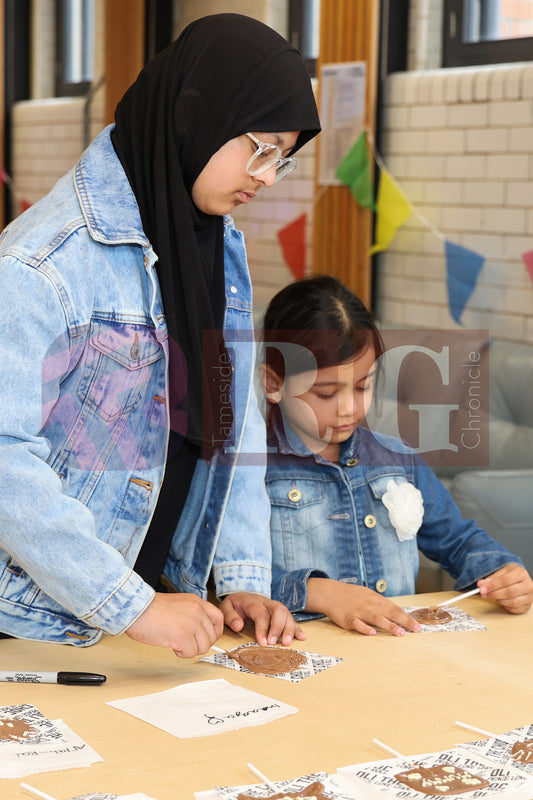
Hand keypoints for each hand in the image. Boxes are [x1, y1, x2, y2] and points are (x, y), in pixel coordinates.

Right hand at [126, 592, 223, 657]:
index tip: (206, 639)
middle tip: (185, 643)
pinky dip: (182, 653)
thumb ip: (191, 614)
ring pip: (203, 647)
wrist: (136, 608)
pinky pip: (191, 653)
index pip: (218, 618)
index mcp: (196, 601)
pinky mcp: (183, 636)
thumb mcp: (178, 604)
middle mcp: (197, 611)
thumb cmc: (150, 609)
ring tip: (176, 642)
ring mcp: (192, 623)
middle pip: (212, 636)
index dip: (214, 632)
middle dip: (199, 644)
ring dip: (190, 649)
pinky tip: (171, 645)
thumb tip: (199, 634)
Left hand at [219, 592, 305, 645]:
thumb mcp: (226, 607)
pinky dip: (297, 628)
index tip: (263, 643)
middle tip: (274, 643)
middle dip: (278, 627)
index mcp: (253, 601)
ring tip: (287, 643)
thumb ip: (230, 616)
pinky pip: (291, 618)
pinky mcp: (280, 613)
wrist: (241, 595)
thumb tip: (238, 626)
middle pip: (278, 611)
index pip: (261, 613)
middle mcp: (266, 602)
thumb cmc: (234, 604)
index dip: (263, 628)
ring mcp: (274, 606)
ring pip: (286, 613)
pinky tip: (302, 637)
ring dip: (289, 629)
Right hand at [306, 578, 421, 635]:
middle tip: (416, 629)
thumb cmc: (351, 595)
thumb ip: (381, 605)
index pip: (395, 609)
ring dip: (389, 626)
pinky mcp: (349, 619)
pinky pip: (358, 624)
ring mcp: (360, 612)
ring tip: (400, 633)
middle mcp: (370, 605)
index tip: (418, 625)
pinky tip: (372, 633)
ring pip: (377, 619)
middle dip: (404, 622)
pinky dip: (365, 628)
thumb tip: (395, 613)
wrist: (330, 593)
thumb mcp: (368, 595)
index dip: (407, 618)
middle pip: (390, 613)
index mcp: (376, 599)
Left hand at [478, 563, 532, 613]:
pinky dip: (506, 606)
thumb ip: (491, 578)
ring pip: (512, 602)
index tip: (482, 589)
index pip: (505, 581)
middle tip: (484, 594)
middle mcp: (528, 585)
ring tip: (494, 596)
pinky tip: (502, 601)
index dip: (492, 586)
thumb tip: (481, 585)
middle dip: (494, 594)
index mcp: (521, 574)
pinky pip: (515, 609)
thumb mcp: (502, 572)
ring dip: (499, 600)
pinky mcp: (527, 606)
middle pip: (509, 592)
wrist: (522, 578)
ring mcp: (530, 597)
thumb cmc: (512, 574)